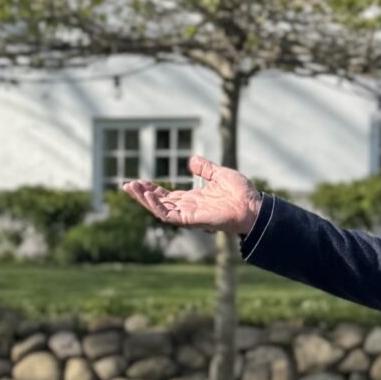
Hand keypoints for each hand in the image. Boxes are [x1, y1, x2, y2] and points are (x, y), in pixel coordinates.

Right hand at [122, 153, 259, 236]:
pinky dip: (156, 206)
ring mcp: (189, 215)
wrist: (254, 206)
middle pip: (159, 203)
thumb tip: (191, 160)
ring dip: (144, 199)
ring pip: (159, 209)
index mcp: (193, 199)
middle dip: (142, 195)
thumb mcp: (220, 174)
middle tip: (127, 185)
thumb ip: (205, 169)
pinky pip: (169, 215)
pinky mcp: (191, 219)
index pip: (166, 196)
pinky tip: (147, 194)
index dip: (152, 189)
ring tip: (130, 187)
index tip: (139, 181)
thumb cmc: (241, 193)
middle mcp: (188, 208)